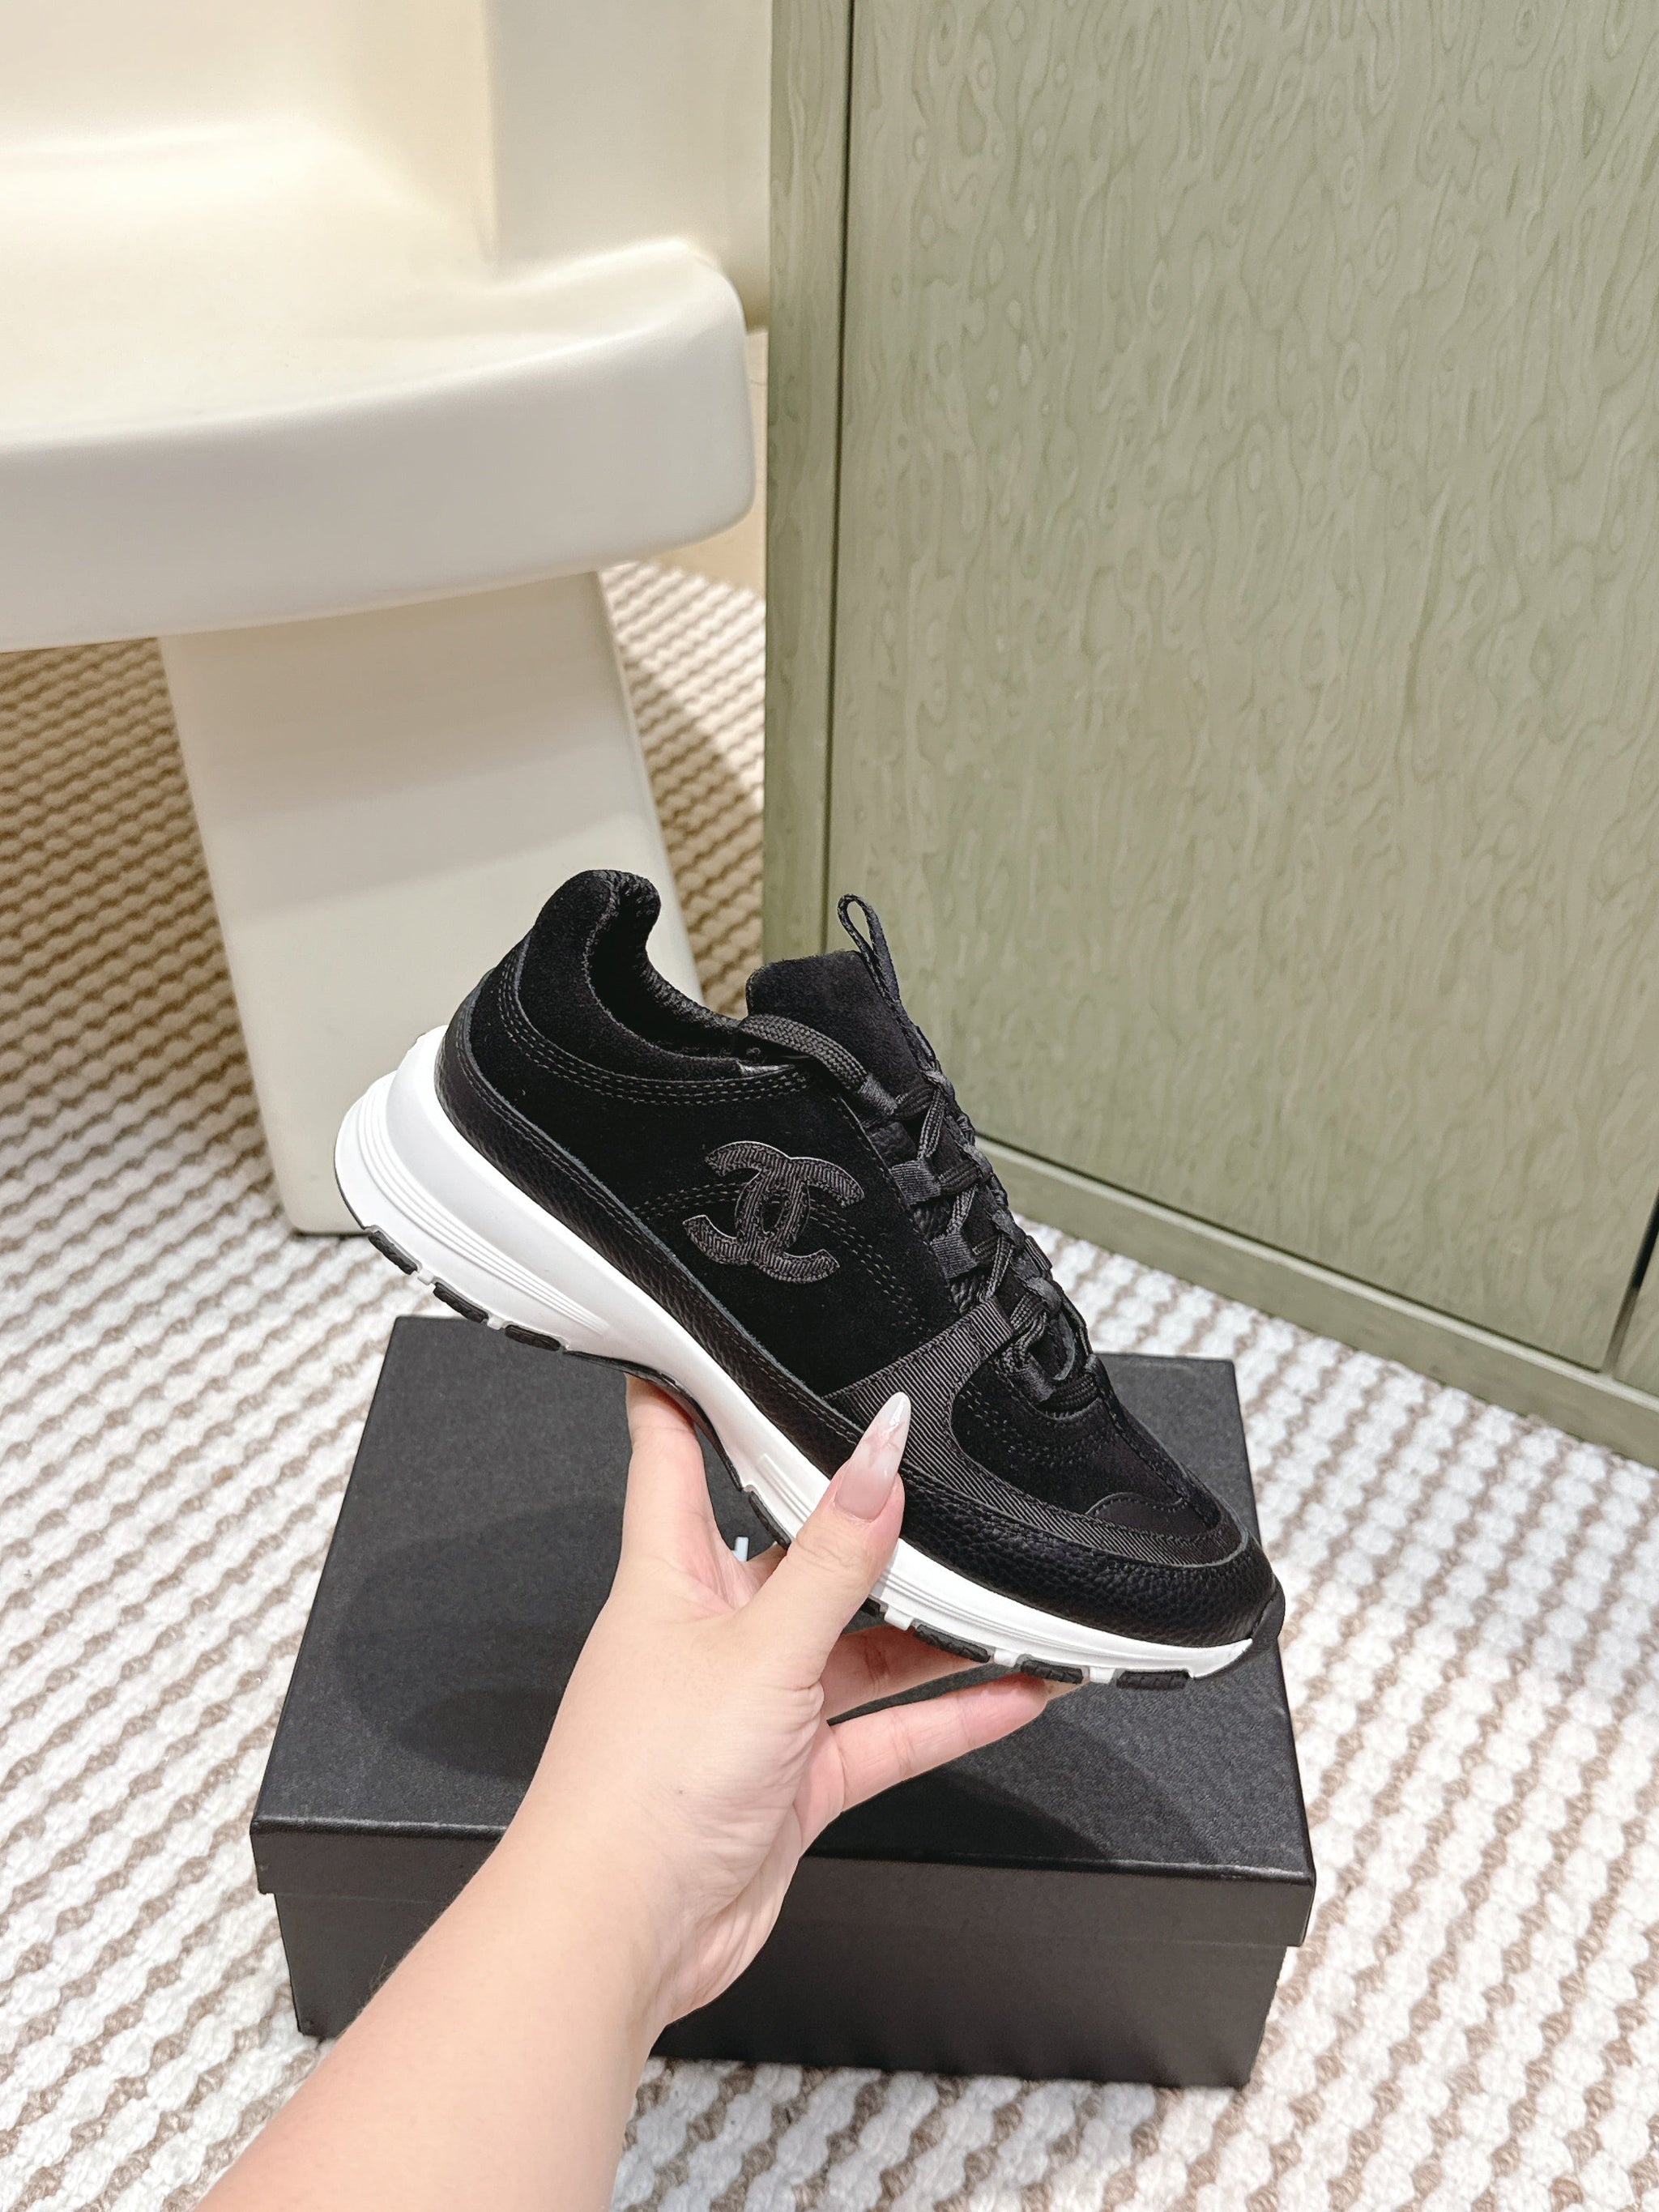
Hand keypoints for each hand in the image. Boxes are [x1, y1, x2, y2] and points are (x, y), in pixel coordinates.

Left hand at [515, 1378, 1062, 2030]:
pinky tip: (1016, 1692)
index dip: (693, 1388)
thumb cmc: (637, 1789)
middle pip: (799, 1550)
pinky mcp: (793, 1777)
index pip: (672, 1451)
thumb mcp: (759, 1648)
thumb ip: (834, 1556)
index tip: (720, 1331)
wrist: (621, 1934)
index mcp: (671, 1574)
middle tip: (945, 1480)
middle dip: (870, 1524)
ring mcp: (756, 1706)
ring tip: (1014, 1596)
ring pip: (858, 1645)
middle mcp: (713, 1630)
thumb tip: (880, 1457)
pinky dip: (951, 1713)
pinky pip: (887, 1732)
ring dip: (933, 1628)